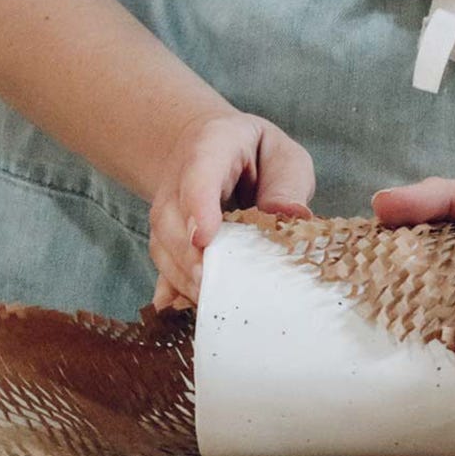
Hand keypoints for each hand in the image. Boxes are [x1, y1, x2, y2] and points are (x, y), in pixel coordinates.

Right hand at [148, 112, 314, 308]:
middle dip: (187, 255)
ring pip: (162, 242)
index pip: (199, 174)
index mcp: (212, 146)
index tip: (204, 240)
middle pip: (172, 217)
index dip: (199, 207)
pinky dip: (170, 286)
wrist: (214, 147)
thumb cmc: (259, 156)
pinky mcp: (166, 233)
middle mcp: (179, 177)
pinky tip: (180, 308)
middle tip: (211, 287)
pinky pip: (162, 261)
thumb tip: (292, 217)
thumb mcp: (284, 158)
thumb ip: (287, 185)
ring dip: (181, 276)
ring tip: (208, 303)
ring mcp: (167, 207)